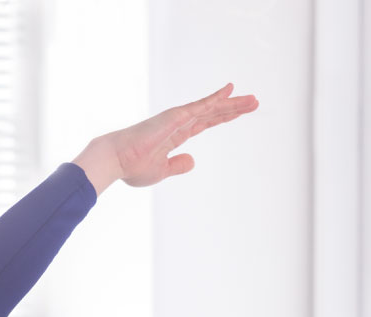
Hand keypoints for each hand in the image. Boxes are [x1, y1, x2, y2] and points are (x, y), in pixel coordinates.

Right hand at [73, 83, 257, 192]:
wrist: (116, 161)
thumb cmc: (133, 166)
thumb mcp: (161, 170)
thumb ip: (177, 165)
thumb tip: (192, 162)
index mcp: (177, 135)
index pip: (206, 123)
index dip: (223, 117)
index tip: (239, 113)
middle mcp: (179, 123)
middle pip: (213, 112)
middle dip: (234, 107)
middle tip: (255, 102)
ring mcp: (177, 118)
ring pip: (211, 107)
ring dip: (232, 103)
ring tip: (252, 99)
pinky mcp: (174, 117)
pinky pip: (199, 107)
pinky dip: (215, 99)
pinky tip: (229, 92)